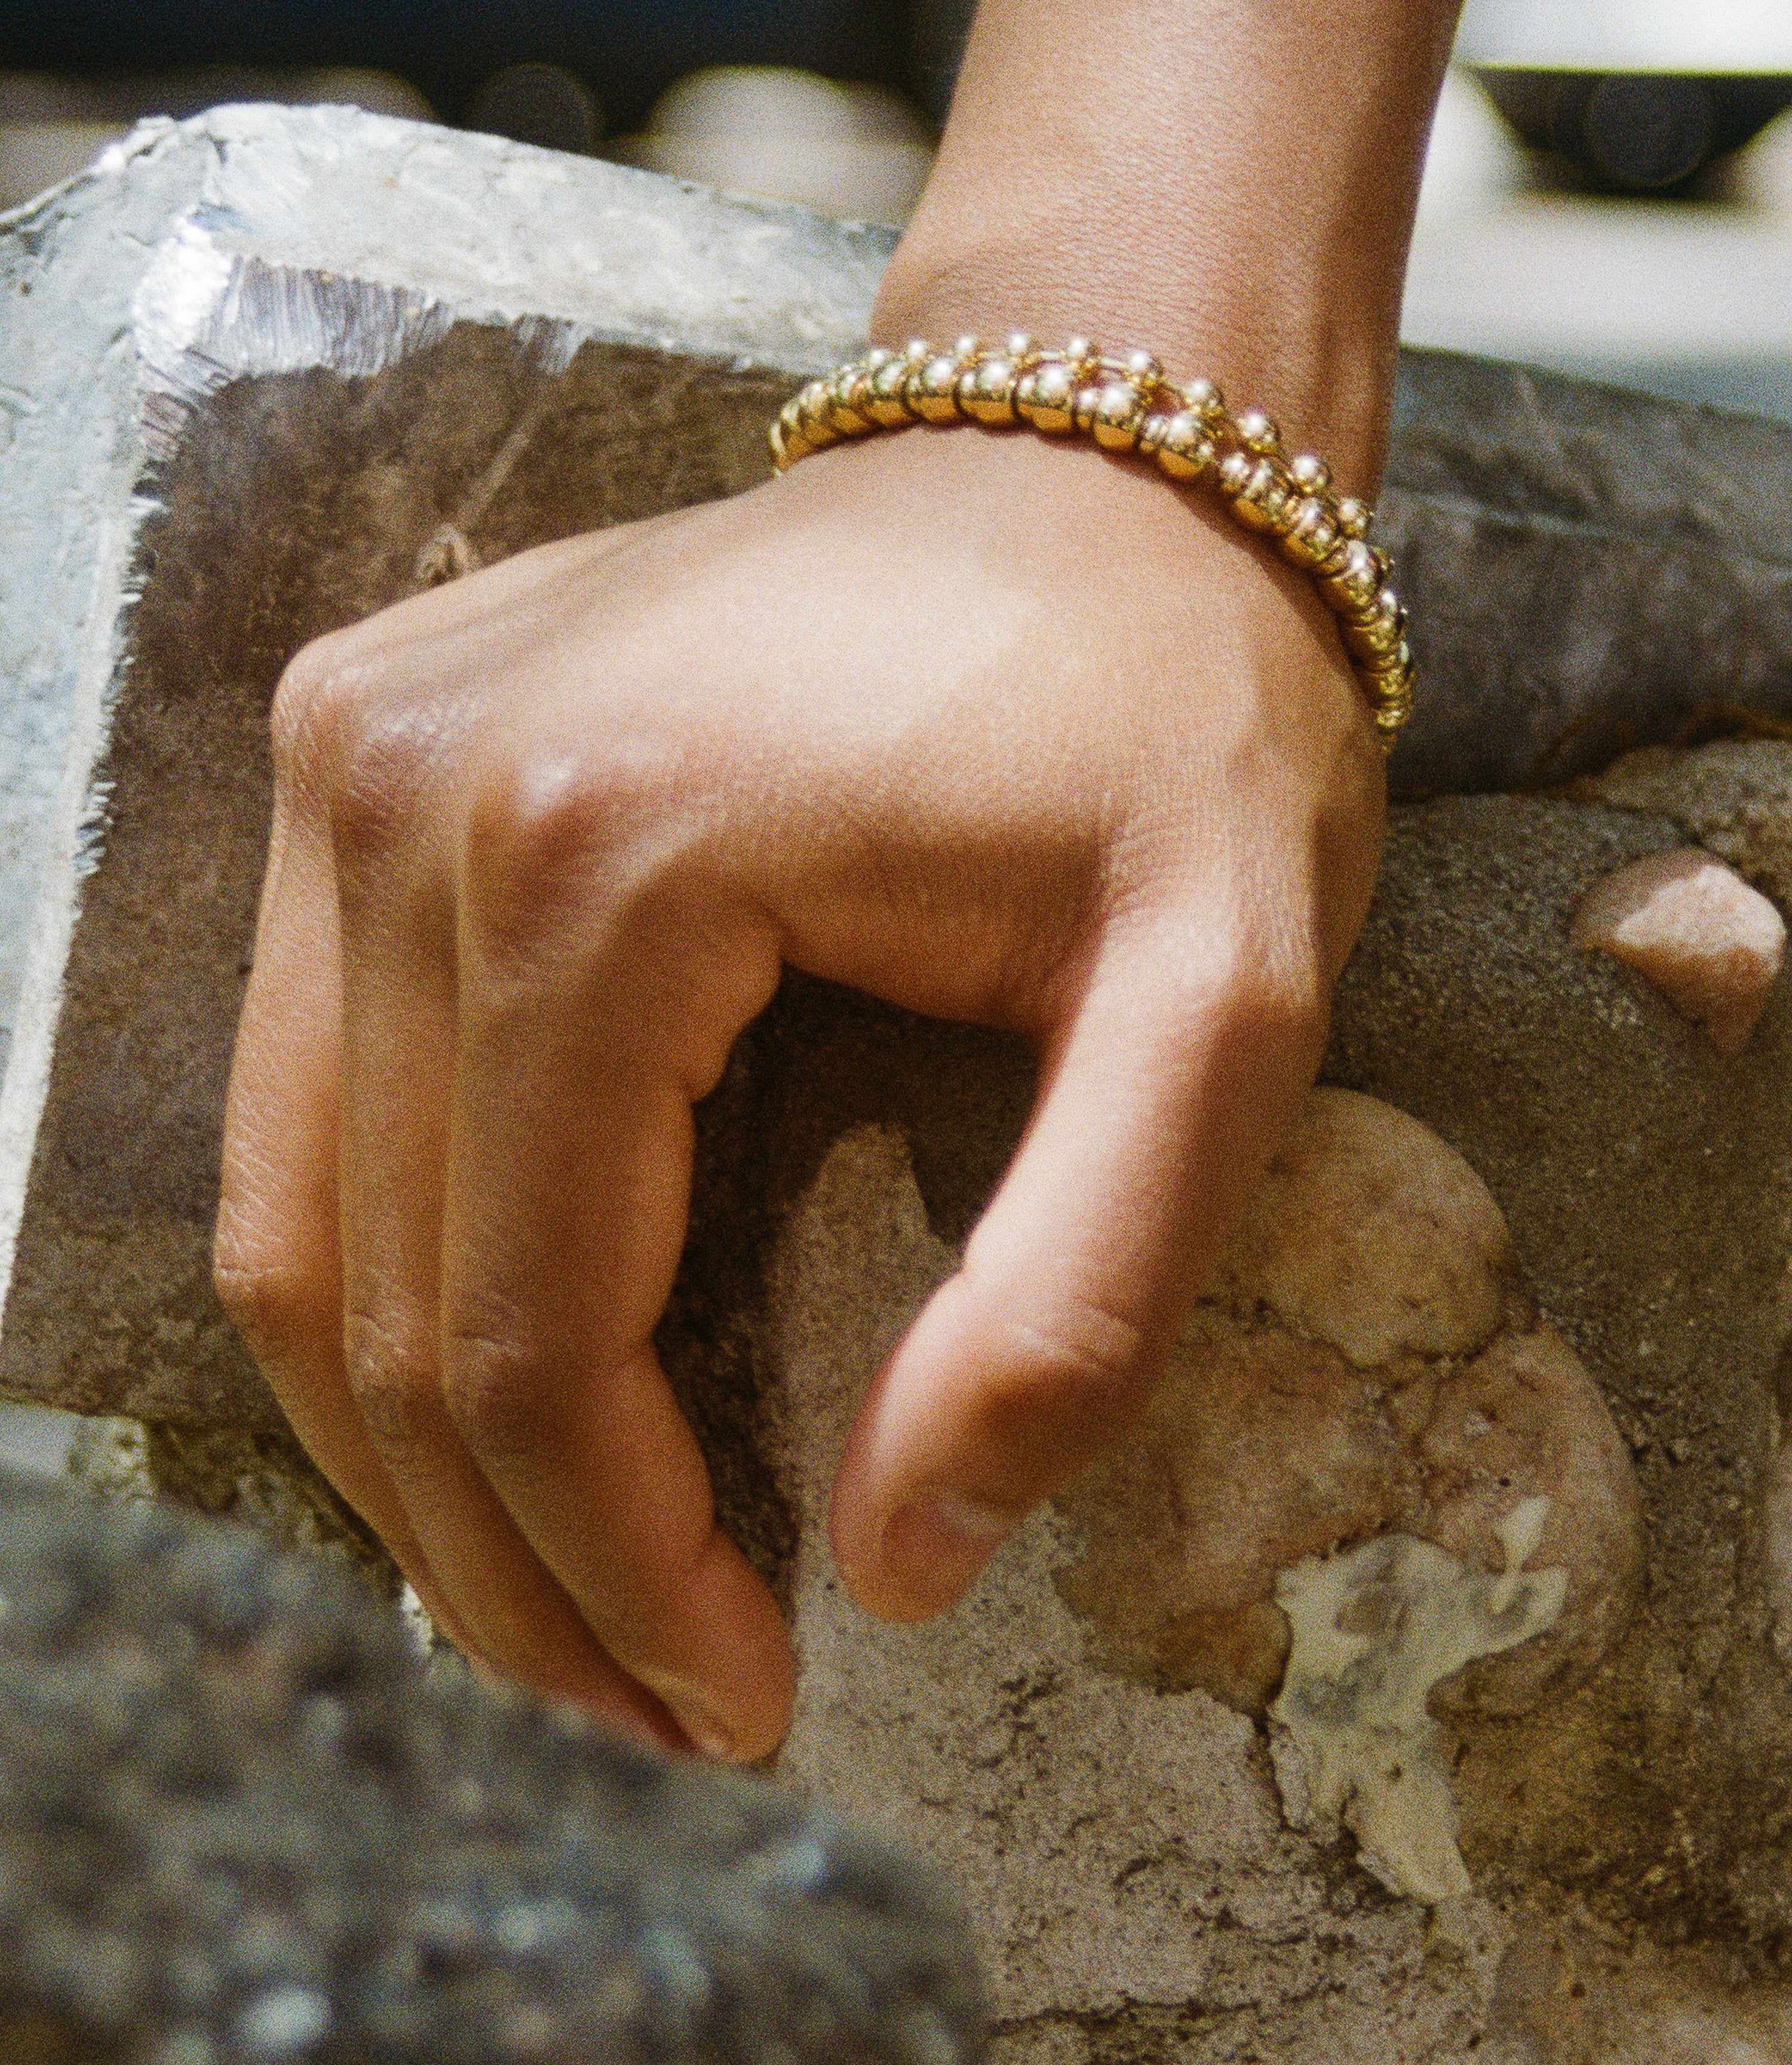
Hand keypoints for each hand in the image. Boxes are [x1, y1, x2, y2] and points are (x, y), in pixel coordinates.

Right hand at [214, 420, 1383, 1759]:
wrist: (1089, 459)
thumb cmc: (1171, 717)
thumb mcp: (1230, 1002)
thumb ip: (1087, 1293)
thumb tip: (903, 1553)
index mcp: (598, 856)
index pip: (535, 1327)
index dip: (621, 1564)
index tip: (742, 1698)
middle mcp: (408, 793)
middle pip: (383, 1297)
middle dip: (503, 1555)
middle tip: (647, 1706)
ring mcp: (351, 752)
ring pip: (294, 1216)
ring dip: (406, 1447)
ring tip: (556, 1595)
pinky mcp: (352, 745)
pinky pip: (302, 1094)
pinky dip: (379, 1276)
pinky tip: (491, 1385)